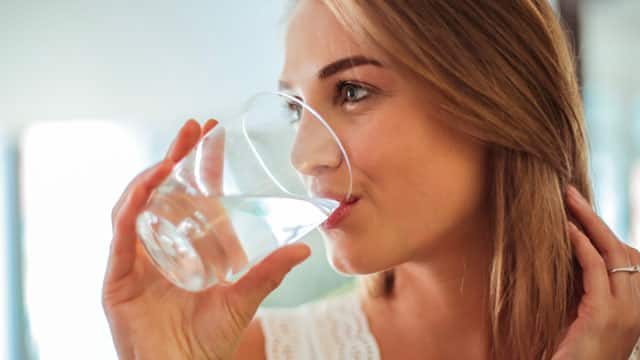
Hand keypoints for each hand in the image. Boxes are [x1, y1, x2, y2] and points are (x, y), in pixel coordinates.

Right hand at [102, 119, 309, 359]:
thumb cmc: (207, 341)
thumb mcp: (243, 298)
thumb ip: (269, 273)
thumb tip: (304, 249)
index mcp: (183, 245)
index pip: (189, 194)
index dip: (197, 163)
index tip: (210, 133)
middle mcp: (156, 246)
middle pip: (160, 190)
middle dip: (174, 156)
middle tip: (193, 128)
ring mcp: (134, 259)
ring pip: (135, 204)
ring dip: (152, 174)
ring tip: (173, 154)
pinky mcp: (118, 276)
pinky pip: (121, 234)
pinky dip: (132, 207)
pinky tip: (149, 185)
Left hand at [552, 186, 639, 359]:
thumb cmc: (571, 352)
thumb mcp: (582, 314)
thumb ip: (584, 287)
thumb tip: (568, 254)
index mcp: (633, 306)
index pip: (628, 258)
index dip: (605, 232)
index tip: (581, 210)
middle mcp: (636, 307)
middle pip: (622, 249)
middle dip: (597, 218)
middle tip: (572, 193)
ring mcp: (625, 312)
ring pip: (613, 253)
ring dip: (589, 221)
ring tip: (568, 199)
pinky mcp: (604, 315)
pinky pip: (596, 269)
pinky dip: (582, 245)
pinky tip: (567, 229)